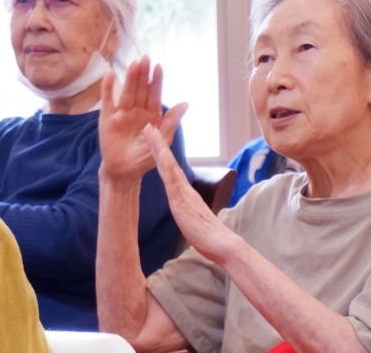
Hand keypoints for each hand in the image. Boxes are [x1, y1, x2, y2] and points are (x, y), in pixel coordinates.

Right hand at [98, 56, 186, 182]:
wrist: (125, 172)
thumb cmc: (144, 157)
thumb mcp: (161, 141)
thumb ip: (171, 122)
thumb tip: (185, 103)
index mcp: (151, 115)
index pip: (154, 95)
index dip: (156, 81)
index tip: (159, 67)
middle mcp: (136, 110)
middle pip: (140, 90)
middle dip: (143, 75)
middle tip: (146, 58)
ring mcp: (121, 113)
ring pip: (127, 92)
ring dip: (130, 78)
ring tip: (134, 64)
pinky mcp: (107, 118)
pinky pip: (108, 101)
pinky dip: (108, 88)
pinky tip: (110, 75)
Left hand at [142, 124, 232, 262]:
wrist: (221, 244)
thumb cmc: (209, 237)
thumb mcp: (193, 221)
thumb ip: (188, 213)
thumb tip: (185, 213)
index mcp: (186, 194)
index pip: (171, 170)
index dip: (162, 155)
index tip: (154, 141)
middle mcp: (185, 188)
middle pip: (168, 161)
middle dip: (157, 143)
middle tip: (148, 126)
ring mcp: (183, 191)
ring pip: (168, 163)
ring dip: (158, 146)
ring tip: (149, 129)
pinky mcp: (181, 198)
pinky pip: (171, 176)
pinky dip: (164, 162)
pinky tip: (158, 151)